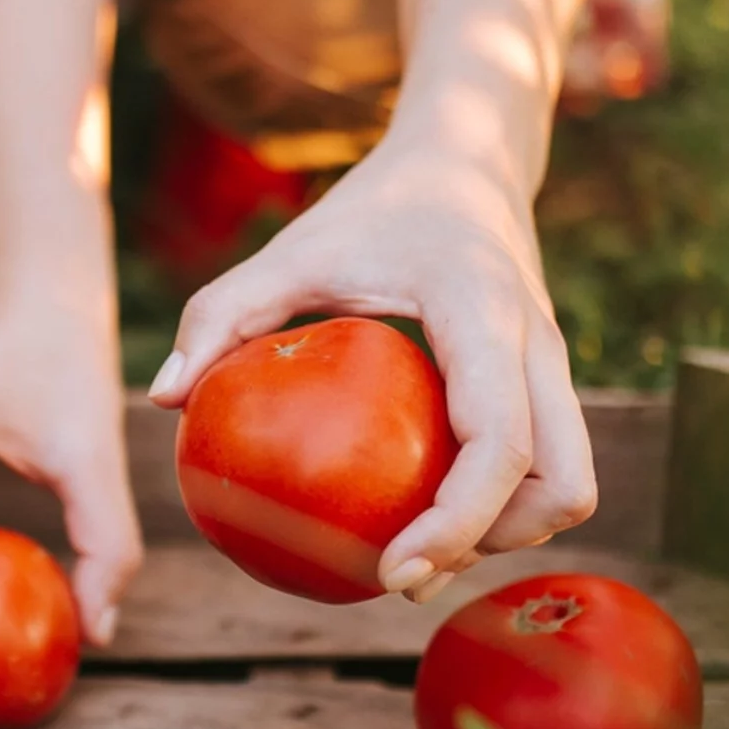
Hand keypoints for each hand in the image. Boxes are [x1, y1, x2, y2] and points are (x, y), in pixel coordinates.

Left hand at [146, 139, 595, 601]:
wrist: (467, 156)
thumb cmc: (373, 207)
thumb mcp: (294, 249)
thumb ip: (225, 312)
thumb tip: (162, 398)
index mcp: (486, 316)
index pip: (500, 443)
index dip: (458, 523)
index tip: (393, 570)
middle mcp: (539, 349)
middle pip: (563, 485)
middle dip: (493, 546)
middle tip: (404, 572)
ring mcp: (553, 368)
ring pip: (566, 484)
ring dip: (502, 532)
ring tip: (413, 549)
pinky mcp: (545, 381)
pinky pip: (542, 465)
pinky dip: (497, 504)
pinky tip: (420, 512)